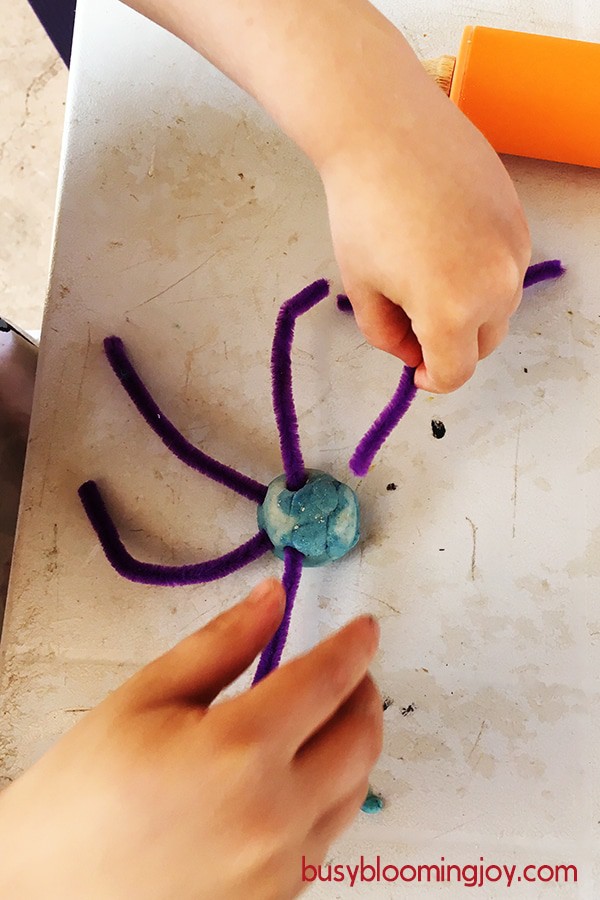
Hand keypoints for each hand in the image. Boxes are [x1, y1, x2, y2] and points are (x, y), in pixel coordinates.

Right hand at [0, 579, 381, 899]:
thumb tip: (273, 598)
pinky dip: (330, 792)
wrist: (46, 891)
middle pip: (360, 738)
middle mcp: (274, 816)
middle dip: (362, 691)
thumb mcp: (147, 696)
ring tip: (320, 717)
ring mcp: (279, 869)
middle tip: (344, 668)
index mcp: (240, 752)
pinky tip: (295, 775)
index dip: (353, 646)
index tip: (363, 629)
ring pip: (356, 790)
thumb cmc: (85, 794)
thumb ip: (223, 643)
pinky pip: (327, 836)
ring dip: (352, 742)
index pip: (327, 681)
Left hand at [321, 61, 530, 392]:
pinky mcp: (519, 220)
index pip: (454, 374)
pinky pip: (505, 268)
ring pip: (498, 307)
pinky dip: (480, 272)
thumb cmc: (362, 209)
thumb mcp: (362, 289)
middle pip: (481, 345)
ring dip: (468, 310)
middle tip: (411, 319)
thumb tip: (412, 352)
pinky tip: (444, 243)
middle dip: (449, 345)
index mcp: (451, 312)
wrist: (385, 129)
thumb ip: (387, 336)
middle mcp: (494, 286)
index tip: (417, 371)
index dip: (431, 380)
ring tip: (424, 272)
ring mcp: (513, 251)